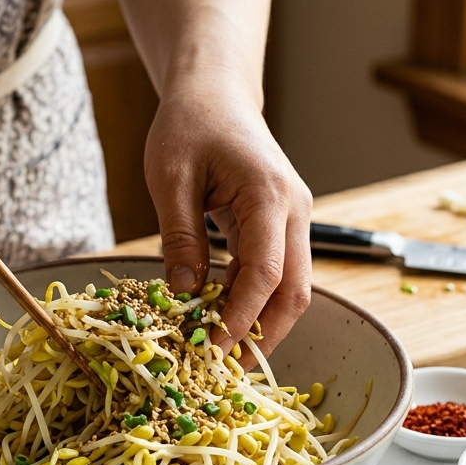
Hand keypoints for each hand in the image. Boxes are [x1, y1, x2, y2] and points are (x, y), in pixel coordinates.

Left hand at [145, 74, 312, 354]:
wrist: (216, 91)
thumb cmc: (189, 123)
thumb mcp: (170, 177)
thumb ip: (179, 237)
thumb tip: (180, 297)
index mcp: (269, 195)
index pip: (265, 273)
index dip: (240, 319)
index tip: (210, 352)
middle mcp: (295, 211)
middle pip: (294, 292)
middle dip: (263, 337)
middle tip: (226, 373)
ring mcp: (294, 219)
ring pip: (291, 289)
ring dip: (262, 325)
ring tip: (223, 357)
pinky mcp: (283, 226)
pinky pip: (276, 274)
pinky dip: (254, 303)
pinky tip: (223, 323)